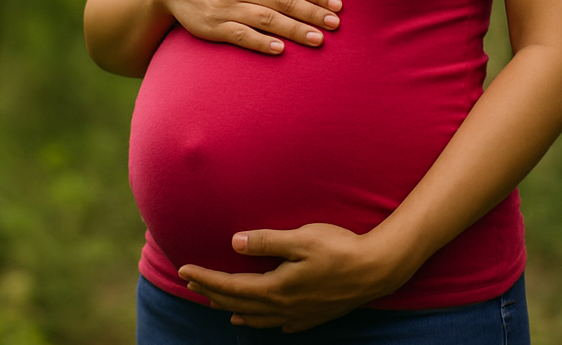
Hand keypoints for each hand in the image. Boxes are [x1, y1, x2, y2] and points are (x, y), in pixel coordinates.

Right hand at [152, 0, 341, 54]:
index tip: (337, 5)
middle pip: (284, 1)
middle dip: (312, 13)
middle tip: (335, 25)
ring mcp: (227, 6)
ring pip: (267, 20)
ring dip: (294, 30)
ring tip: (317, 40)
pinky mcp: (214, 27)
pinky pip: (241, 36)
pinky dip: (261, 43)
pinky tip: (280, 49)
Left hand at [177, 224, 411, 331]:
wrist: (377, 270)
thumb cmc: (341, 248)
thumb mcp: (302, 238)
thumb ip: (266, 242)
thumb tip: (234, 243)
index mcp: (276, 287)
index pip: (230, 285)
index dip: (205, 278)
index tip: (184, 271)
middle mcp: (284, 307)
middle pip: (240, 303)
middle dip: (213, 293)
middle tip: (192, 285)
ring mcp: (300, 315)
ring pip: (259, 318)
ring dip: (236, 310)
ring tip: (223, 307)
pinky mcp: (315, 316)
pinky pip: (283, 324)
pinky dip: (266, 322)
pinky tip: (267, 321)